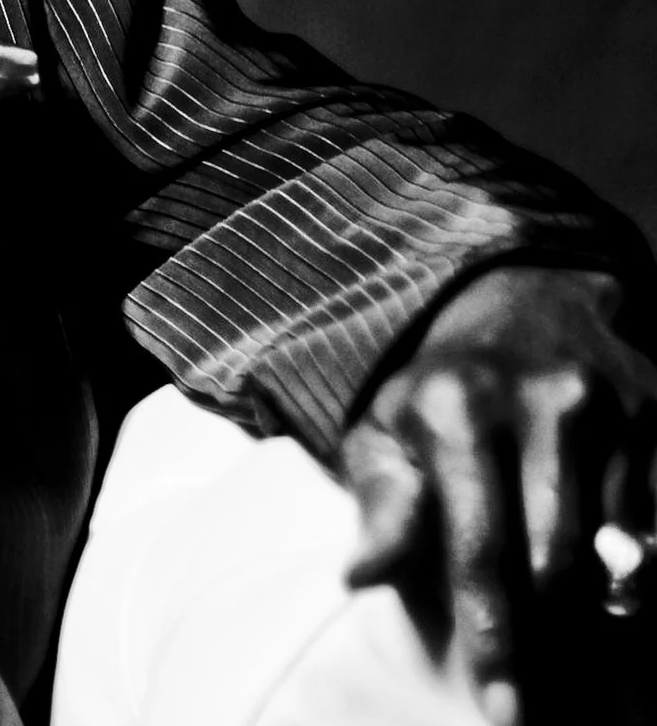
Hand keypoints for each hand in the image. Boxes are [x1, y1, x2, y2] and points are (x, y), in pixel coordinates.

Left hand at [342, 264, 656, 724]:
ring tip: (579, 646)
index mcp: (456, 408)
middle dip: (545, 637)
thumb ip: (383, 506)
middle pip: (555, 561)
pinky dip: (637, 567)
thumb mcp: (389, 432)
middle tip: (535, 692)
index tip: (500, 704)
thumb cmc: (443, 388)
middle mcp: (541, 402)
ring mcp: (611, 406)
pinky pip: (655, 522)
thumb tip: (358, 579)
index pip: (478, 545)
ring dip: (596, 609)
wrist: (526, 298)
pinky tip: (616, 585)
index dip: (492, 634)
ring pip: (616, 552)